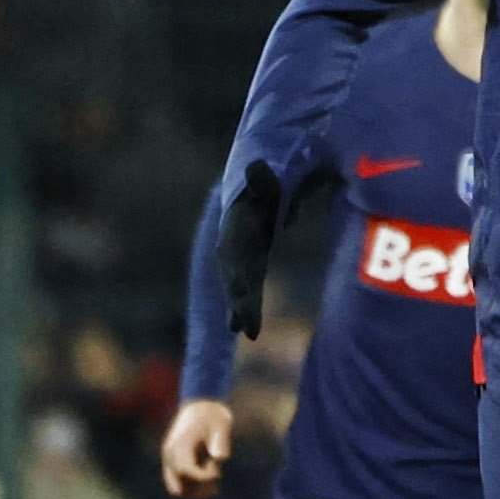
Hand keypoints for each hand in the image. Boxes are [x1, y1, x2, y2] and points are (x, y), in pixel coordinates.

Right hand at [159, 399, 233, 498]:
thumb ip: (220, 441)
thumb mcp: (221, 424)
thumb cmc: (213, 414)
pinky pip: (179, 481)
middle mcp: (171, 455)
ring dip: (196, 489)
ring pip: (177, 488)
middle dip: (198, 489)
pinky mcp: (174, 461)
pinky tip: (211, 474)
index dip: (203, 477)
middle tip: (217, 479)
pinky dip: (193, 484)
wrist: (201, 403)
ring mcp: (170, 459)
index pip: (186, 471)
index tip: (218, 472)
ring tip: (215, 475)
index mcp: (180, 446)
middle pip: (178, 487)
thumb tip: (220, 458)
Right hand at [216, 161, 283, 338]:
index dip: (236, 272)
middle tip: (239, 323)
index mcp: (236, 226)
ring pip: (239, 288)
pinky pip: (248, 291)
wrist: (254, 191)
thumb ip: (262, 179)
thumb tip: (256, 166)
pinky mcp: (250, 267)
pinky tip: (249, 332)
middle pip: (233, 276)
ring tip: (248, 332)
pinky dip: (248, 310)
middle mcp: (233, 246)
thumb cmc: (262, 184)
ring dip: (242, 309)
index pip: (234, 253)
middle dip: (237, 298)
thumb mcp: (266, 179)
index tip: (240, 292)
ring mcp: (241, 258)